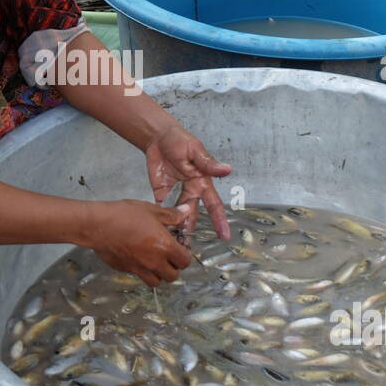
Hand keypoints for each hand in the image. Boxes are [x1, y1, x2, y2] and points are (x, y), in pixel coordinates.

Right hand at [89, 200, 193, 285]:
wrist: (98, 225)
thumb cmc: (124, 215)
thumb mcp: (151, 210)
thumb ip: (171, 215)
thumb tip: (186, 212)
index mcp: (165, 247)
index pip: (185, 261)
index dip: (184, 255)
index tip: (178, 247)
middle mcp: (154, 262)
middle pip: (173, 276)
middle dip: (173, 267)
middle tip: (167, 255)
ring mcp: (139, 268)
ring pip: (156, 282)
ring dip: (158, 274)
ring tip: (153, 261)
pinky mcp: (125, 270)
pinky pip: (138, 276)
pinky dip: (141, 271)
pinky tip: (136, 257)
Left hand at [145, 125, 232, 240]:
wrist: (158, 137)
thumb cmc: (180, 140)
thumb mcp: (195, 151)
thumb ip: (208, 163)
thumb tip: (227, 169)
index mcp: (202, 182)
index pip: (214, 205)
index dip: (219, 221)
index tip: (225, 236)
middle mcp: (191, 191)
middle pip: (192, 216)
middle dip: (190, 231)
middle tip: (186, 248)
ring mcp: (176, 194)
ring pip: (177, 216)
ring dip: (176, 229)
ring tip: (173, 244)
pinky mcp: (162, 193)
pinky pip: (162, 209)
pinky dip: (161, 220)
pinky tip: (159, 231)